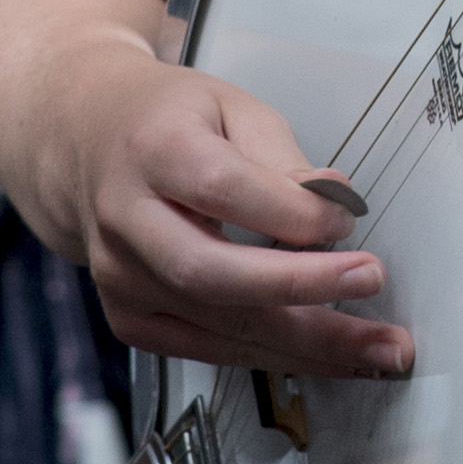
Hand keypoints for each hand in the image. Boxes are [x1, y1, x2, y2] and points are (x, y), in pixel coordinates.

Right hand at [57, 52, 413, 379]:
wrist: (87, 145)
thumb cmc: (169, 122)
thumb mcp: (231, 108)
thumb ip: (281, 157)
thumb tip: (332, 202)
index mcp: (153, 149)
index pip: (222, 188)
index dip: (291, 213)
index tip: (348, 221)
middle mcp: (125, 218)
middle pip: (213, 272)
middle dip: (303, 289)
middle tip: (371, 289)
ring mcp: (121, 276)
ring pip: (216, 324)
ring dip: (306, 344)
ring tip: (375, 349)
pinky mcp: (128, 317)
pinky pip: (206, 349)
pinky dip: (270, 355)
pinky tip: (322, 355)